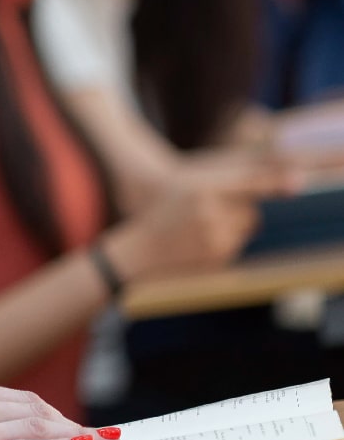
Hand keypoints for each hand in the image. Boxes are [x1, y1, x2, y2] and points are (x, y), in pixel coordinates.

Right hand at [108, 160, 300, 279]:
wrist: (141, 250)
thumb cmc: (163, 216)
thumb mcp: (186, 190)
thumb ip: (220, 186)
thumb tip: (258, 191)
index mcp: (203, 190)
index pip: (249, 184)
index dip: (274, 183)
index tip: (297, 183)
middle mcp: (212, 212)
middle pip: (250, 211)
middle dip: (239, 213)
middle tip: (209, 215)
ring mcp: (215, 237)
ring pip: (245, 230)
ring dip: (233, 230)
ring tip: (201, 231)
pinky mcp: (218, 257)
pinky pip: (237, 247)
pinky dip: (225, 245)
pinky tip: (200, 246)